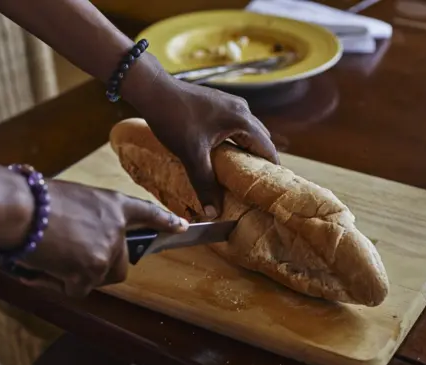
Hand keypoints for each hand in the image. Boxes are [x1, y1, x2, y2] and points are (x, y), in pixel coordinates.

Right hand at [20, 180, 187, 296]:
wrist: (23, 209)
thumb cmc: (35, 200)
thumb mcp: (73, 200)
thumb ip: (89, 219)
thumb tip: (82, 241)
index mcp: (113, 205)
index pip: (147, 213)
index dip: (165, 221)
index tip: (181, 226)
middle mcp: (117, 229)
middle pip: (121, 264)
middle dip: (101, 269)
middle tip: (74, 263)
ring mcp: (106, 251)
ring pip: (98, 279)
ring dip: (76, 277)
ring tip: (52, 260)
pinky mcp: (91, 271)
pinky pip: (78, 290)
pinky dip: (59, 285)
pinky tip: (43, 270)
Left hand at [135, 73, 278, 217]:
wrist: (154, 90)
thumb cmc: (174, 119)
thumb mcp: (191, 156)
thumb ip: (205, 184)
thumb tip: (213, 212)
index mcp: (242, 121)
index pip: (268, 149)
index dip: (271, 169)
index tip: (271, 188)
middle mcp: (241, 109)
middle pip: (261, 139)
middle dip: (260, 160)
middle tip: (255, 184)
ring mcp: (230, 103)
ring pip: (248, 131)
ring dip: (247, 149)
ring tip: (241, 171)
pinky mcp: (219, 103)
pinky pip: (236, 124)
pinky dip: (236, 139)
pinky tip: (224, 152)